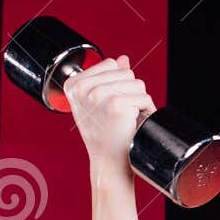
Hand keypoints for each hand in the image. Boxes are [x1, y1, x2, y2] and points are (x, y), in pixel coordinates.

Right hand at [61, 54, 157, 169]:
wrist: (109, 160)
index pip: (111, 64)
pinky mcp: (116, 104)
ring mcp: (98, 95)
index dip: (118, 84)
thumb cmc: (104, 133)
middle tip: (120, 115)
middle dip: (130, 92)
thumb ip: (108, 77)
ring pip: (137, 83)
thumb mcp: (98, 102)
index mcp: (74, 84)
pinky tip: (133, 122)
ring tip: (126, 118)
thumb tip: (123, 59)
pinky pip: (144, 96)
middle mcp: (83, 88)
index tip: (109, 105)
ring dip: (138, 101)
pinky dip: (146, 109)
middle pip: (126, 72)